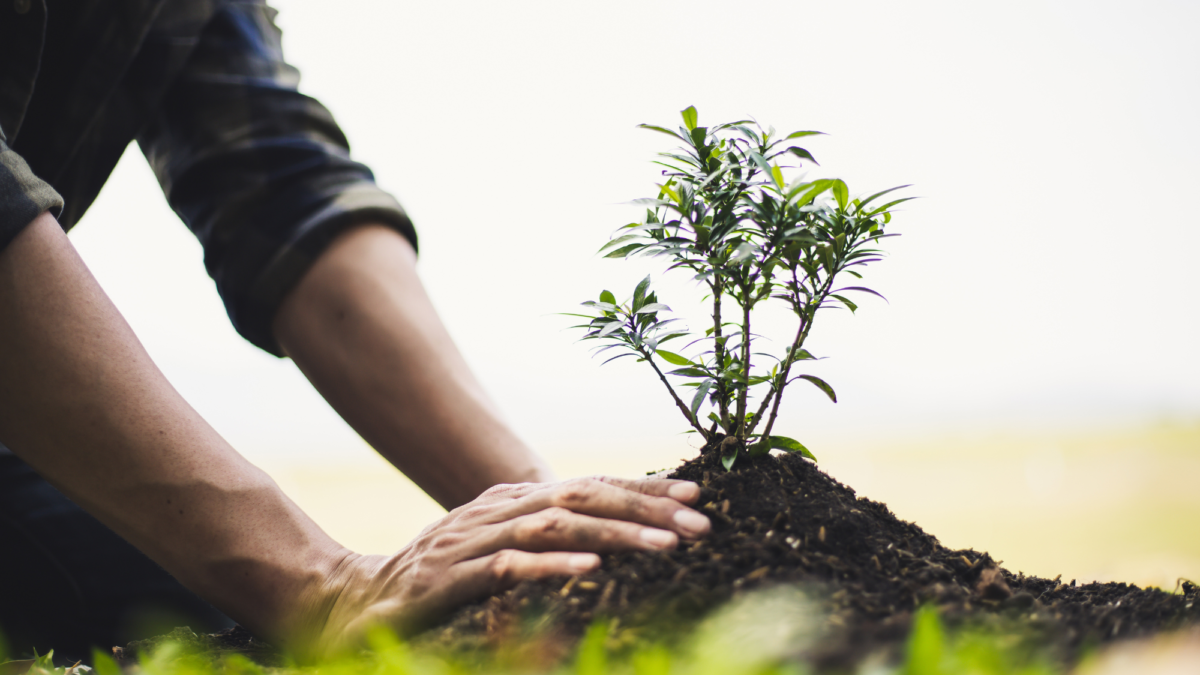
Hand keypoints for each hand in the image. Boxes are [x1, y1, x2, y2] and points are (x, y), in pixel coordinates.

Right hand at [303, 476, 709, 656]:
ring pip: (555, 525)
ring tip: (666, 546)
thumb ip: (542, 534)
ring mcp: (474, 541)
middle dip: (645, 506)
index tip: (696, 496)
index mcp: (513, 502)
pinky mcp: (452, 577)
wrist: (356, 600)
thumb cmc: (435, 577)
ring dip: (615, 532)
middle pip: (582, 496)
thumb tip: (603, 532)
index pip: (589, 486)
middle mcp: (498, 511)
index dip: (643, 488)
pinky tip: (590, 568)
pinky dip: (551, 565)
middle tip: (700, 523)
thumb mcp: (494, 546)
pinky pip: (508, 567)